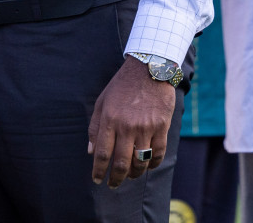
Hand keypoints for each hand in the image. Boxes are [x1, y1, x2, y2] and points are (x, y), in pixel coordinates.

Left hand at [88, 57, 174, 188]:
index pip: (102, 153)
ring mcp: (146, 127)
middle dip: (115, 178)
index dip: (98, 170)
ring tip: (130, 176)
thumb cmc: (122, 85)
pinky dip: (153, 164)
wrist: (149, 68)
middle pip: (121, 163)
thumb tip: (90, 151)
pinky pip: (158, 153)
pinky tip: (148, 166)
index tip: (97, 180)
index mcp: (109, 119)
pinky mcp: (161, 126)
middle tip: (112, 184)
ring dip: (134, 174)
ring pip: (140, 162)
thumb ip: (95, 126)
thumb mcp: (102, 101)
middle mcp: (127, 126)